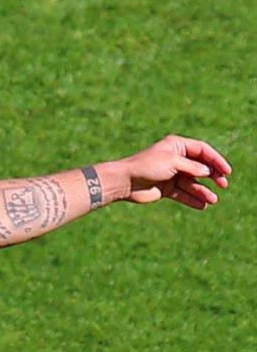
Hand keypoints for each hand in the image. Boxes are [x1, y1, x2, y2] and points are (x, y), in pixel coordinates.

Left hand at [113, 134, 230, 208]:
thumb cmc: (146, 166)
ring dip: (203, 191)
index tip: (227, 171)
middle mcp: (176, 159)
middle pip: (200, 167)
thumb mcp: (173, 162)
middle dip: (213, 176)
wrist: (124, 182)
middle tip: (223, 184)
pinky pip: (182, 194)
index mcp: (177, 146)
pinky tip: (202, 205)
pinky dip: (192, 199)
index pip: (203, 151)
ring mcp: (171, 174)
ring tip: (213, 200)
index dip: (216, 160)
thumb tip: (208, 172)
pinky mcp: (166, 189)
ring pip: (192, 183)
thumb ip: (192, 167)